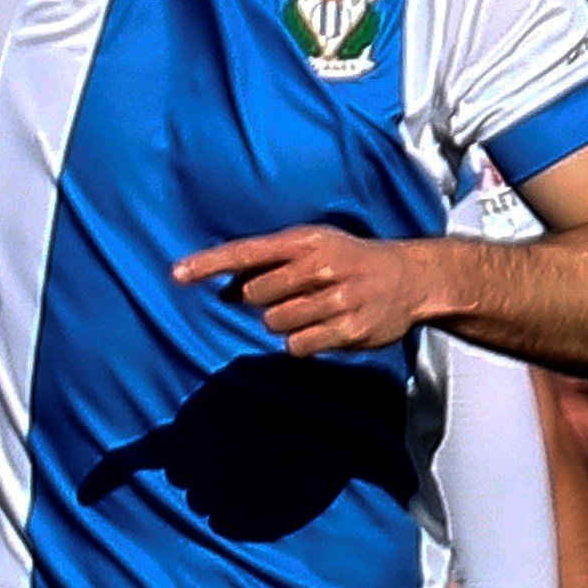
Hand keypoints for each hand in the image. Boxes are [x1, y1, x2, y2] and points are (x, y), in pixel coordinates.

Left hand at [170, 225, 440, 353]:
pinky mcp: (350, 328)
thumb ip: (270, 261)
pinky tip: (324, 329)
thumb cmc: (352, 260)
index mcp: (305, 241)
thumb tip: (224, 288)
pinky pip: (299, 345)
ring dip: (285, 324)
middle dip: (265, 301)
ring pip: (275, 323)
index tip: (176, 274)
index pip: (246, 251)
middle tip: (294, 296)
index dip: (208, 264)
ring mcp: (337, 298)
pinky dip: (303, 342)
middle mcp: (320, 266)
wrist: (411, 277)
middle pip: (256, 295)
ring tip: (313, 312)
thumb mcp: (315, 244)